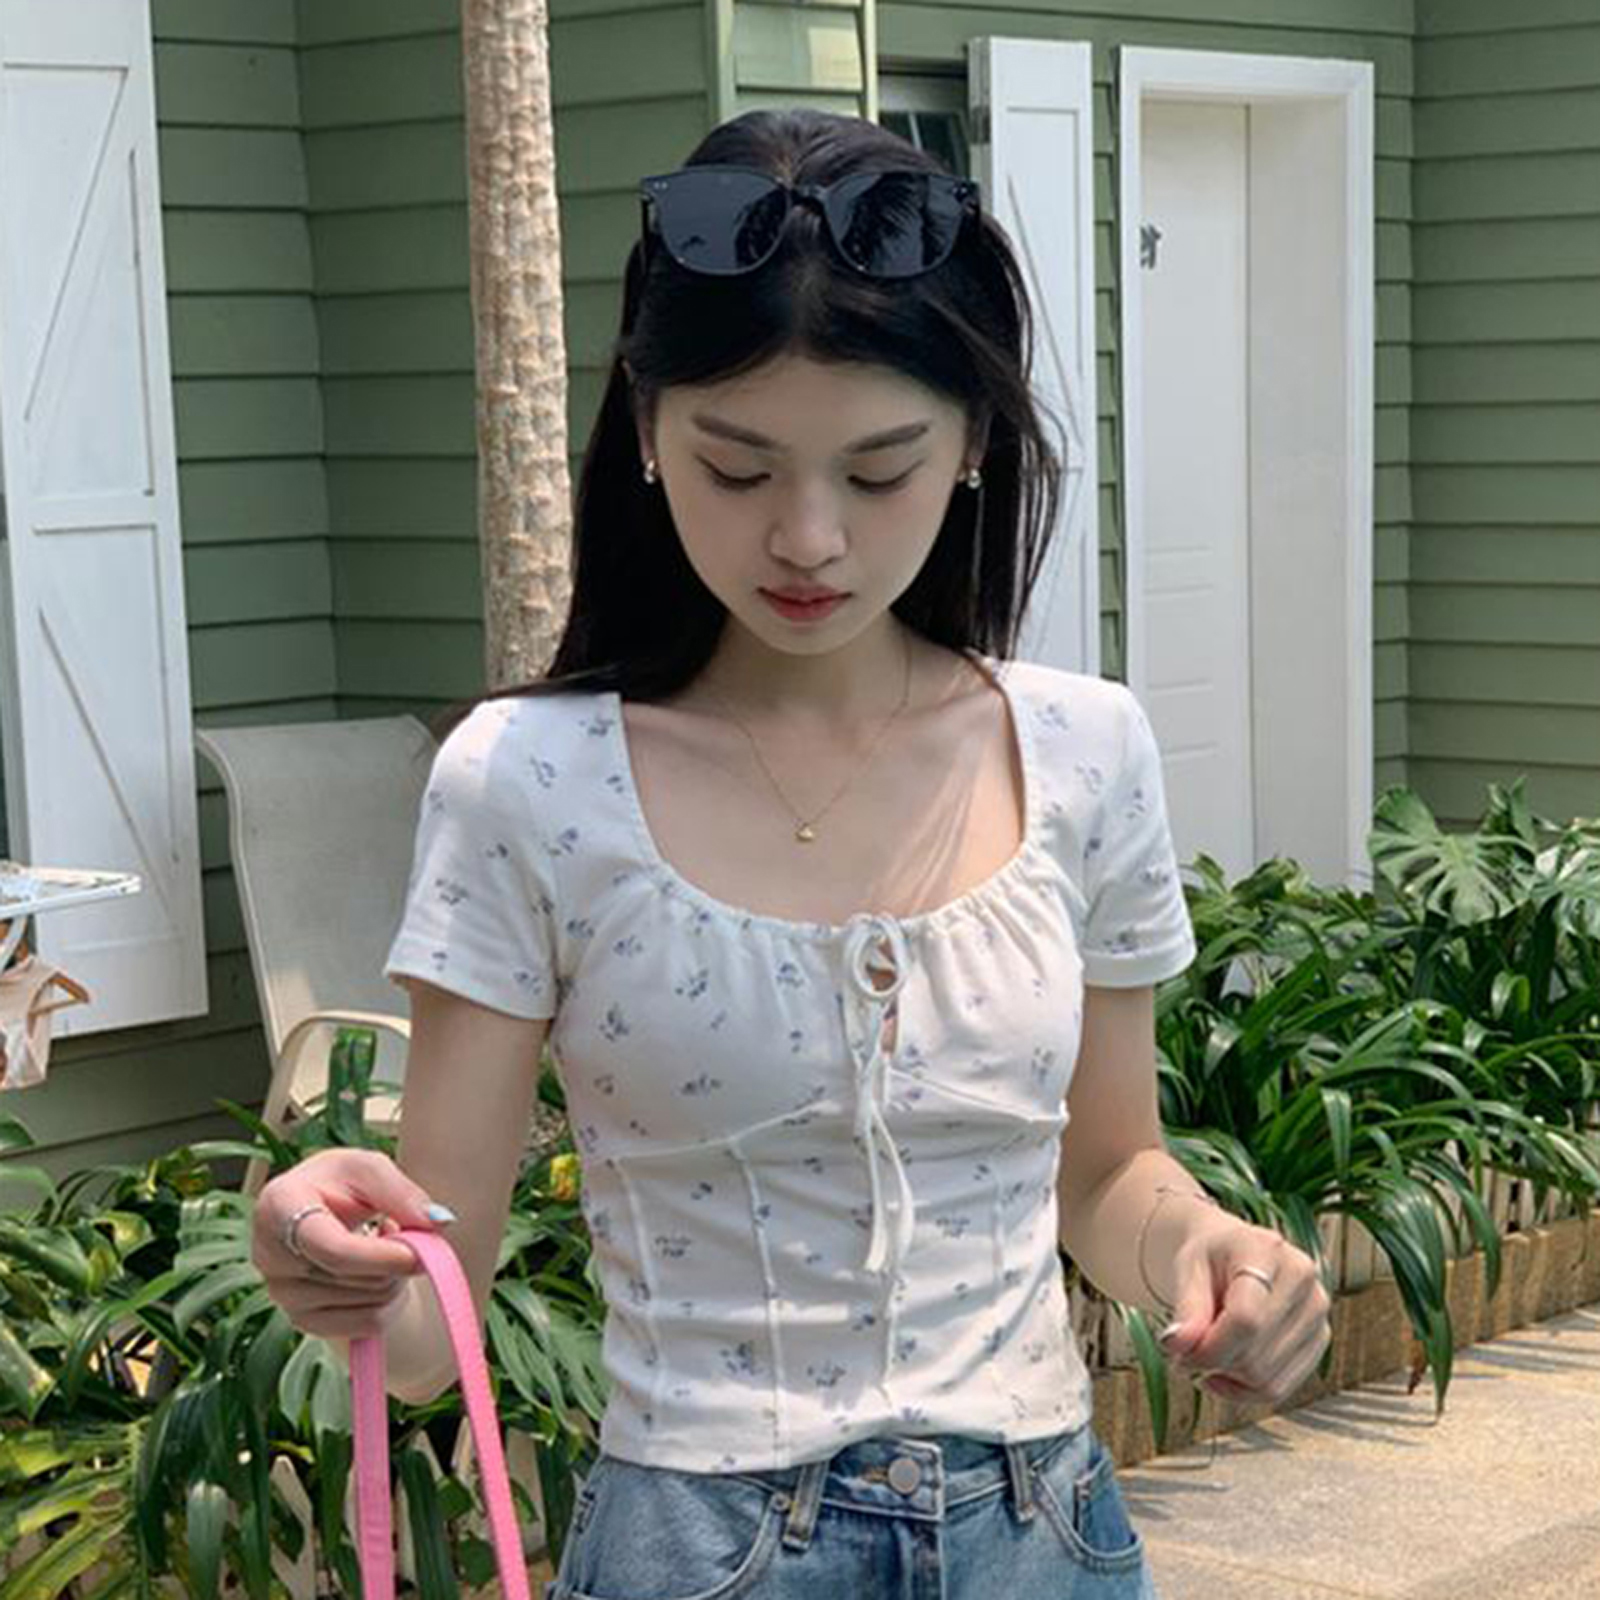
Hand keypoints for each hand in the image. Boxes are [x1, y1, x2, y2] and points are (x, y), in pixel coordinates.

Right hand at [250, 1148, 454, 1341]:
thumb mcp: (370, 1169)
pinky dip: (387, 1302)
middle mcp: (269, 1256)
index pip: (331, 1250)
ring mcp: (281, 1293)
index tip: (419, 1251)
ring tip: (383, 1247)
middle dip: (394, 1260)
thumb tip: (438, 1222)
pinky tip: (377, 1274)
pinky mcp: (301, 1320)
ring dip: (393, 1278)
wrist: (318, 1209)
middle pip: (353, 1280)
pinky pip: (365, 1325)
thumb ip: (402, 1192)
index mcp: (278, 1207)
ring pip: (366, 1304)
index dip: (381, 1257)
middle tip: (401, 1233)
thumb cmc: (343, 1183)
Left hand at [1157, 1216, 1333, 1405]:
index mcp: (1267, 1251)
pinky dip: (1244, 1391)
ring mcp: (1317, 1313)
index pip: (1246, 1319)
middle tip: (1185, 1353)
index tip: (1176, 1351)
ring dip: (1227, 1379)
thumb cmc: (1210, 1257)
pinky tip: (1224, 1372)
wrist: (1232, 1252)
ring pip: (1267, 1380)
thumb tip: (1177, 1345)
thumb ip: (1186, 1309)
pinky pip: (1280, 1388)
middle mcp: (1303, 1281)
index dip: (1208, 1348)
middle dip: (1212, 1364)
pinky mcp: (1319, 1340)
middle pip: (1256, 1356)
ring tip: (1206, 1355)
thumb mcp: (1187, 1269)